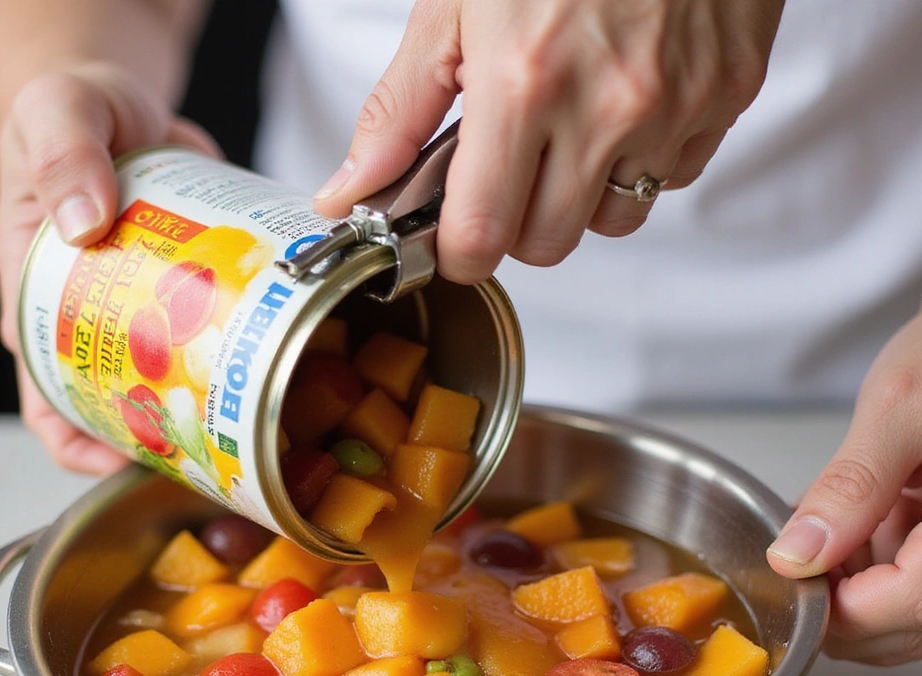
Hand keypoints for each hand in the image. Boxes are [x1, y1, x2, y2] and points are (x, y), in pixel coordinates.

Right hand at [0, 62, 218, 473]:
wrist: (121, 100)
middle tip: (214, 442)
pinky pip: (216, 339)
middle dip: (165, 436)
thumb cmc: (72, 113)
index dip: (83, 446)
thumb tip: (83, 219)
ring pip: (175, 382)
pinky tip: (279, 359)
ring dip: (212, 404)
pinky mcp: (190, 298)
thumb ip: (65, 152)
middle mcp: (92, 320)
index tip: (129, 463)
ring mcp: (145, 314)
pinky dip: (244, 352)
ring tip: (256, 413)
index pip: (48, 402)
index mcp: (38, 301)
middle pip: (120, 407)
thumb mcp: (56, 114)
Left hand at [313, 0, 784, 283]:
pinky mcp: (726, 95)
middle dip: (518, 224)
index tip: (455, 239)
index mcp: (523, 83)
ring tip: (575, 125)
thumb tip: (349, 192)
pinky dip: (643, 156)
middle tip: (511, 169)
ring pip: (614, 221)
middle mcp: (606, 106)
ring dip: (584, 197)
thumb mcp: (453, 6)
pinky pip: (673, 175)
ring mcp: (675, 105)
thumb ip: (399, 111)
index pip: (482, 238)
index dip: (460, 253)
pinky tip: (630, 98)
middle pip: (547, 246)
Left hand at [767, 309, 921, 665]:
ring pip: (908, 616)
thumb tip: (798, 556)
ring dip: (856, 582)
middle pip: (901, 629)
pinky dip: (879, 561)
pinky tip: (864, 516)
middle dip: (837, 598)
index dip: (830, 607)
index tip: (786, 573)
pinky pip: (918, 581)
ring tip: (840, 516)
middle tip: (800, 544)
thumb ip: (852, 485)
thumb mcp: (905, 404)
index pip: (899, 608)